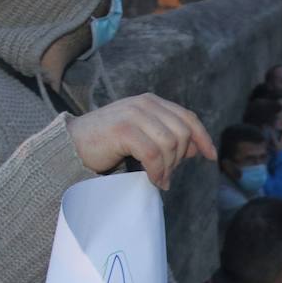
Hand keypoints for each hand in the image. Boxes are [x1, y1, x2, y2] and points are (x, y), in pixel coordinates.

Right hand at [65, 93, 216, 189]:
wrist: (70, 144)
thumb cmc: (107, 143)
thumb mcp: (142, 135)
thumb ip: (166, 137)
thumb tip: (195, 149)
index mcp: (152, 102)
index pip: (188, 117)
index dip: (203, 137)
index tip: (211, 157)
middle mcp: (145, 104)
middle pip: (182, 133)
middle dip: (180, 159)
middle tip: (167, 175)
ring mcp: (133, 114)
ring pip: (170, 144)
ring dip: (168, 168)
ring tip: (159, 180)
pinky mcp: (123, 129)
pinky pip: (153, 154)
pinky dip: (157, 171)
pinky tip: (152, 180)